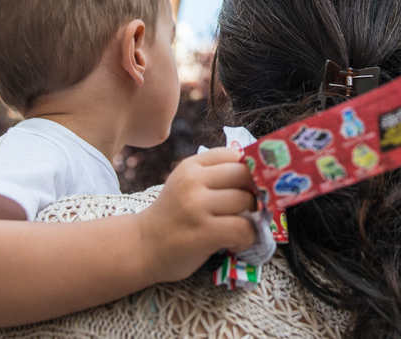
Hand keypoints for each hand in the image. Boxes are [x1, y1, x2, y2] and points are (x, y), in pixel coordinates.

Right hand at [136, 147, 257, 282]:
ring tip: (238, 227)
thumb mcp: (187, 185)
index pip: (235, 154)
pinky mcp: (203, 232)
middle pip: (244, 174)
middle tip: (249, 208)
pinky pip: (243, 229)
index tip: (247, 187)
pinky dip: (246, 238)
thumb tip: (259, 174)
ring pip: (246, 201)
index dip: (248, 171)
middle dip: (254, 191)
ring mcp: (197, 206)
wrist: (141, 247)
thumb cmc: (173, 216)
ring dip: (252, 217)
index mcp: (191, 166)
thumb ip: (215, 175)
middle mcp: (193, 181)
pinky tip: (233, 242)